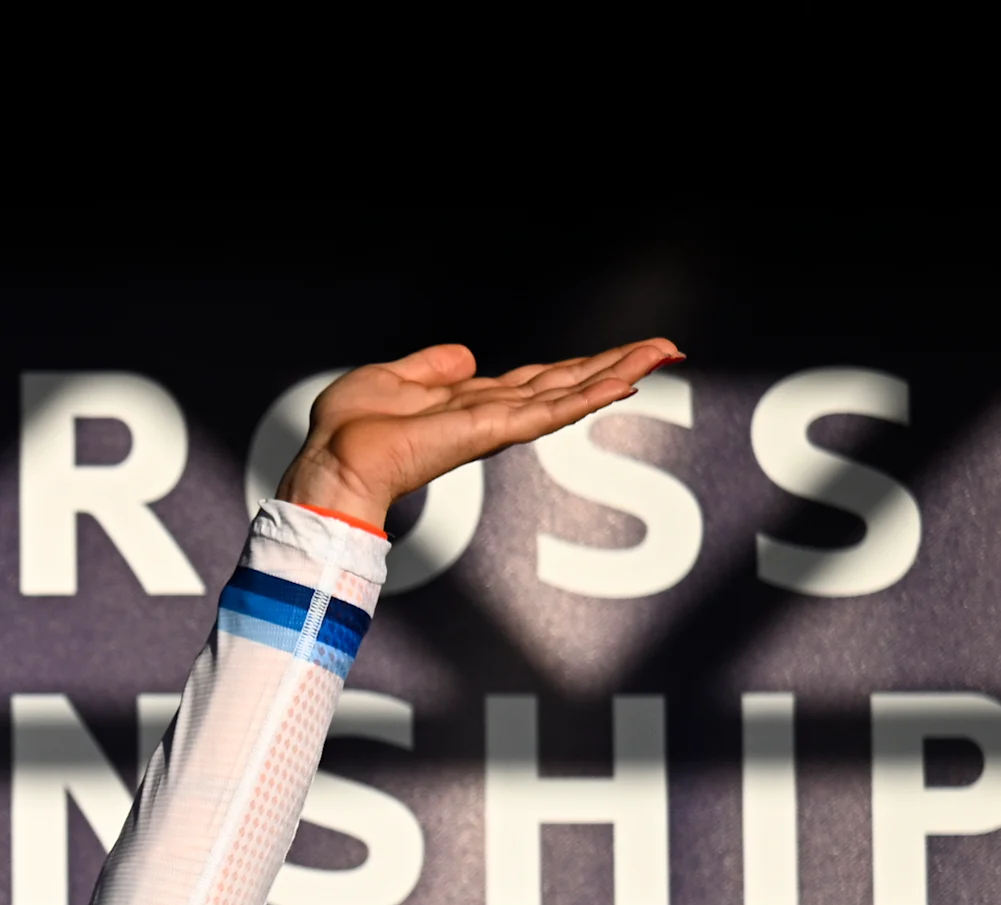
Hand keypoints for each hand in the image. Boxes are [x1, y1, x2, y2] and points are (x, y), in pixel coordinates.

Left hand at [280, 338, 681, 527]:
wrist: (334, 459)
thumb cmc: (348, 430)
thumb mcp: (392, 379)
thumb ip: (431, 368)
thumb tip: (467, 356)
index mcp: (470, 405)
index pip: (538, 383)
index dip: (578, 368)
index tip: (620, 355)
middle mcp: (491, 415)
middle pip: (567, 385)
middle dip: (616, 365)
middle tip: (667, 349)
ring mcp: (496, 425)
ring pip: (570, 395)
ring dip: (618, 372)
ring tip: (663, 354)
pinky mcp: (492, 431)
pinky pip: (550, 412)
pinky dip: (588, 396)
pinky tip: (625, 383)